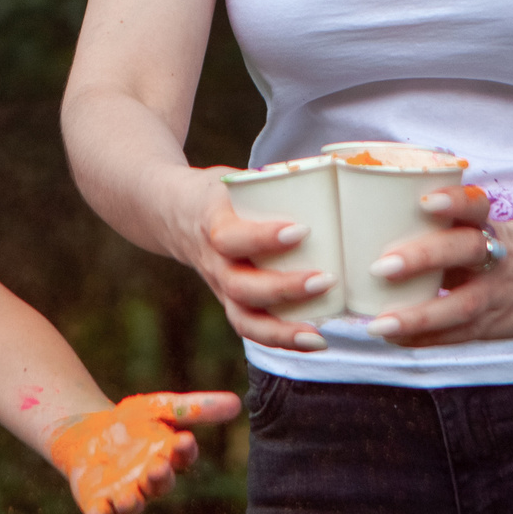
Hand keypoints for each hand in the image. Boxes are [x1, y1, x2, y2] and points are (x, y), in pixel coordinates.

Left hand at [48, 391, 244, 513]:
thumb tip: (238, 402)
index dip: (184, 450)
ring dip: (132, 503)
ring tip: (129, 497)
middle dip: (159, 477)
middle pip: (160, 483)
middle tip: (157, 467)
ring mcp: (124, 493)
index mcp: (170, 458)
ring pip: (133, 504)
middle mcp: (150, 481)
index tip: (185, 440)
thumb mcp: (161, 407)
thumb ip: (195, 408)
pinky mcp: (98, 502)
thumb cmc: (133, 421)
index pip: (183, 456)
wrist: (88, 432)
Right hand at [171, 168, 338, 352]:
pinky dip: (281, 339)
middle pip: (241, 286)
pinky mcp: (230, 303)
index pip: (230, 236)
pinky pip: (250, 328)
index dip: (262, 237)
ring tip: (320, 334)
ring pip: (243, 318)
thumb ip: (276, 182)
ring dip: (283, 329)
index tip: (301, 230)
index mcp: (211, 222)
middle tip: (327, 280)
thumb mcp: (238, 180)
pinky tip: (314, 342)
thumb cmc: (222, 193)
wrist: (174, 214)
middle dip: (284, 288)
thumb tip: (338, 171)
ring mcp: (219, 287)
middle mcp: (213, 261)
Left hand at [360, 186, 512, 346]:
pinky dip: (425, 339)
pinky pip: (459, 335)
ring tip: (380, 325)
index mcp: (488, 226)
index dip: (453, 202)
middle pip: (465, 252)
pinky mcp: (494, 324)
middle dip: (423, 258)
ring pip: (462, 304)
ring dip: (418, 317)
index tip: (425, 201)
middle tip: (381, 266)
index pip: (475, 207)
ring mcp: (497, 293)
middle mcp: (496, 257)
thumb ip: (440, 231)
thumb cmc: (500, 246)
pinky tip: (395, 340)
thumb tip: (368, 229)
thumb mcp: (481, 228)